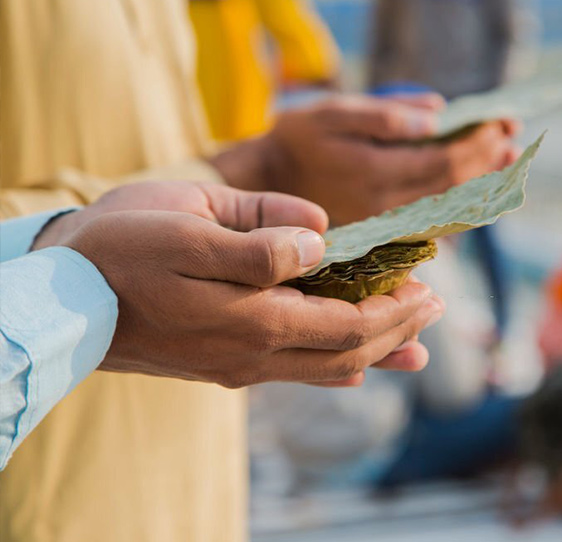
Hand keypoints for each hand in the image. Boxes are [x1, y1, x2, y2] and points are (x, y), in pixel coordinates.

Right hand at [35, 182, 443, 386]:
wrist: (61, 298)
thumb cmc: (122, 248)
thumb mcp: (192, 225)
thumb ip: (263, 240)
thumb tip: (323, 240)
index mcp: (255, 319)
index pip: (351, 324)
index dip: (396, 308)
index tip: (428, 285)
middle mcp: (255, 355)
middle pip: (350, 352)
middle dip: (400, 330)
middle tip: (436, 306)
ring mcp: (240, 366)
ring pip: (327, 368)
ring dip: (378, 352)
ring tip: (416, 342)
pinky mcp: (225, 366)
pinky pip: (297, 373)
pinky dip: (337, 366)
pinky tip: (357, 366)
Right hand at [211, 94, 521, 224]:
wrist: (264, 187)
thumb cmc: (297, 142)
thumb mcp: (333, 113)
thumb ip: (385, 116)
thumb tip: (438, 118)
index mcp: (377, 173)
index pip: (447, 161)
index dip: (480, 142)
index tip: (504, 120)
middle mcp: (387, 207)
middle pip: (456, 188)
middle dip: (488, 161)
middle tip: (512, 140)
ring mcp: (387, 227)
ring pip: (450, 211)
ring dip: (481, 186)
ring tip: (504, 161)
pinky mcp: (382, 238)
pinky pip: (432, 229)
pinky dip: (458, 210)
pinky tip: (472, 196)